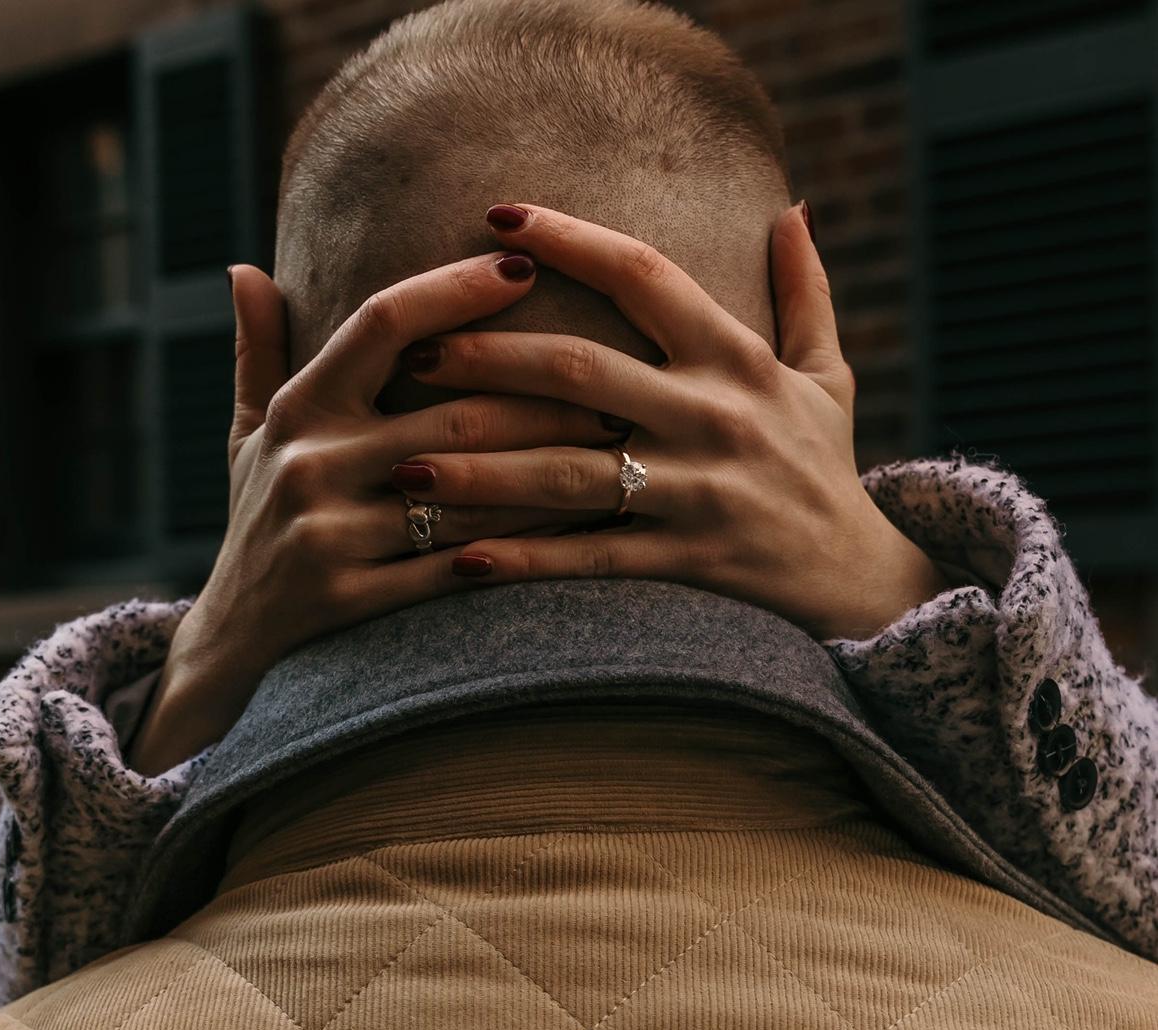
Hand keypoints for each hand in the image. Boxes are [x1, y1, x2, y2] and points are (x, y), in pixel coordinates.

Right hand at [128, 250, 628, 774]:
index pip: (382, 323)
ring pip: (471, 493)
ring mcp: (331, 536)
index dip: (455, 290)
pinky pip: (461, 564)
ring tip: (616, 448)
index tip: (522, 266)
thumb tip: (244, 268)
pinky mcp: (355, 599)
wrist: (232, 637)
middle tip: (615, 380)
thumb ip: (256, 352)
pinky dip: (524, 546)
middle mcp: (311, 464)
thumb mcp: (246, 437)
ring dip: (552, 471)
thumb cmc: (258, 520)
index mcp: (298, 410)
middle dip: (545, 398)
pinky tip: (578, 530)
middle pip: (453, 413)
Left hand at [391, 202, 952, 642]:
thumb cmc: (826, 471)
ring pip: (570, 473)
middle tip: (414, 351)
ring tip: (409, 461)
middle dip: (491, 358)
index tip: (498, 217)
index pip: (644, 277)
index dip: (571, 239)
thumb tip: (793, 208)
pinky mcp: (683, 562)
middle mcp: (712, 417)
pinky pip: (589, 560)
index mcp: (736, 359)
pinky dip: (525, 559)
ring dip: (484, 467)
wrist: (861, 580)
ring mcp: (695, 493)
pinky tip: (461, 557)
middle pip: (582, 372)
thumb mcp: (829, 376)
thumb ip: (805, 294)